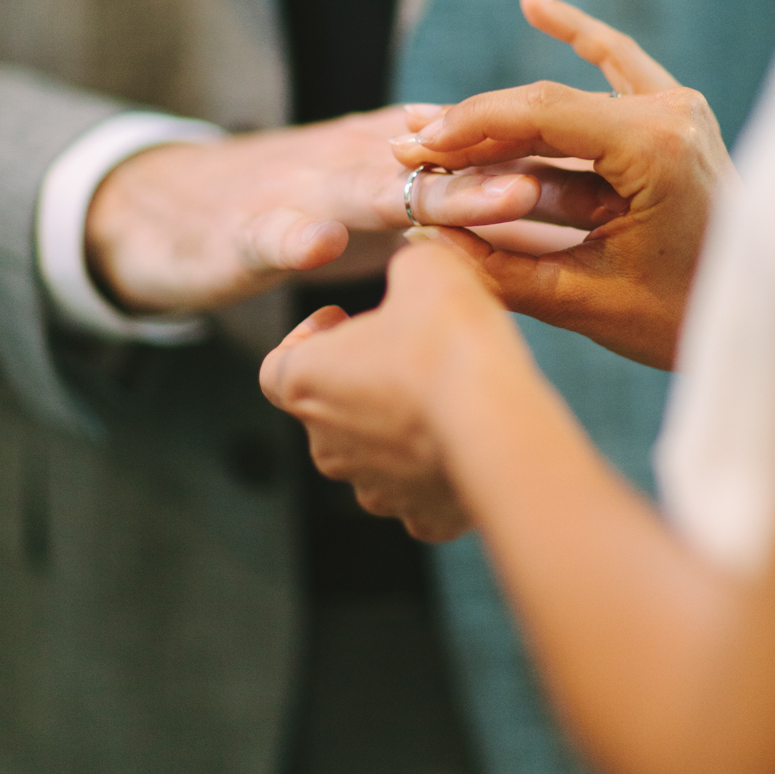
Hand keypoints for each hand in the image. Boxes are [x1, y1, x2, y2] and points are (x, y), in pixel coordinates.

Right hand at [85, 106, 543, 313]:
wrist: (176, 216)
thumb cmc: (299, 212)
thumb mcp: (380, 209)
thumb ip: (451, 212)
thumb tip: (547, 219)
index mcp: (398, 152)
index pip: (477, 153)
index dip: (529, 170)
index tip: (589, 194)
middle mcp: (359, 154)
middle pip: (434, 162)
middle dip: (486, 176)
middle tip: (537, 189)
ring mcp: (301, 186)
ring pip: (360, 187)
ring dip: (397, 201)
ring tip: (438, 215)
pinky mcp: (247, 225)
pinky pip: (271, 230)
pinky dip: (289, 235)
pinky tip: (310, 245)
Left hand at [260, 242, 527, 541]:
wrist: (499, 422)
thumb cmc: (448, 343)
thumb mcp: (425, 270)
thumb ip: (409, 261)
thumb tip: (417, 256)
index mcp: (307, 383)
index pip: (275, 367)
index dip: (304, 338)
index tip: (340, 318)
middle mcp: (328, 445)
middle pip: (327, 410)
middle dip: (359, 378)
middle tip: (402, 349)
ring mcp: (374, 488)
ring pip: (373, 455)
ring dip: (395, 426)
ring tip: (439, 392)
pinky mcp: (422, 517)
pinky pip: (419, 493)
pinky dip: (435, 472)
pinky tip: (466, 442)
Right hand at [392, 0, 734, 368]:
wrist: (766, 318)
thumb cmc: (686, 319)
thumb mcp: (588, 301)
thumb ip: (504, 269)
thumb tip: (426, 240)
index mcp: (656, 149)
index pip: (538, 115)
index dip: (467, 128)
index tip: (413, 148)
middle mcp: (671, 113)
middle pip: (545, 105)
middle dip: (473, 129)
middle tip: (410, 146)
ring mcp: (678, 109)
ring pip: (567, 98)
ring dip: (503, 118)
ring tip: (437, 125)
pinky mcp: (677, 118)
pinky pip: (616, 64)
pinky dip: (577, 35)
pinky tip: (534, 1)